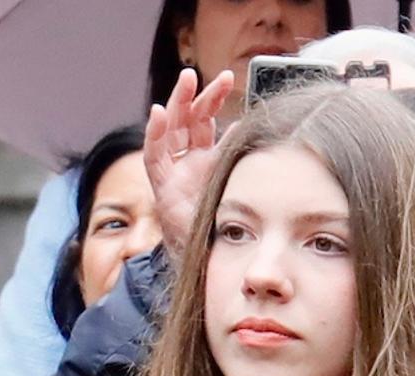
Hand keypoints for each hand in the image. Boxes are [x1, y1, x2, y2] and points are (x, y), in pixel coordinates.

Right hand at [144, 67, 235, 262]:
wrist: (208, 260)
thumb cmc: (226, 227)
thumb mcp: (241, 187)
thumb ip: (246, 163)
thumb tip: (261, 136)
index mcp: (207, 160)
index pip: (208, 122)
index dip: (216, 100)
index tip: (232, 80)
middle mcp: (189, 163)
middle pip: (190, 119)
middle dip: (201, 95)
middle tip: (215, 76)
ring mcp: (174, 172)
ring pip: (171, 129)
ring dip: (178, 102)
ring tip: (187, 80)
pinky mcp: (162, 186)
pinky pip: (154, 156)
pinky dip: (155, 134)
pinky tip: (158, 114)